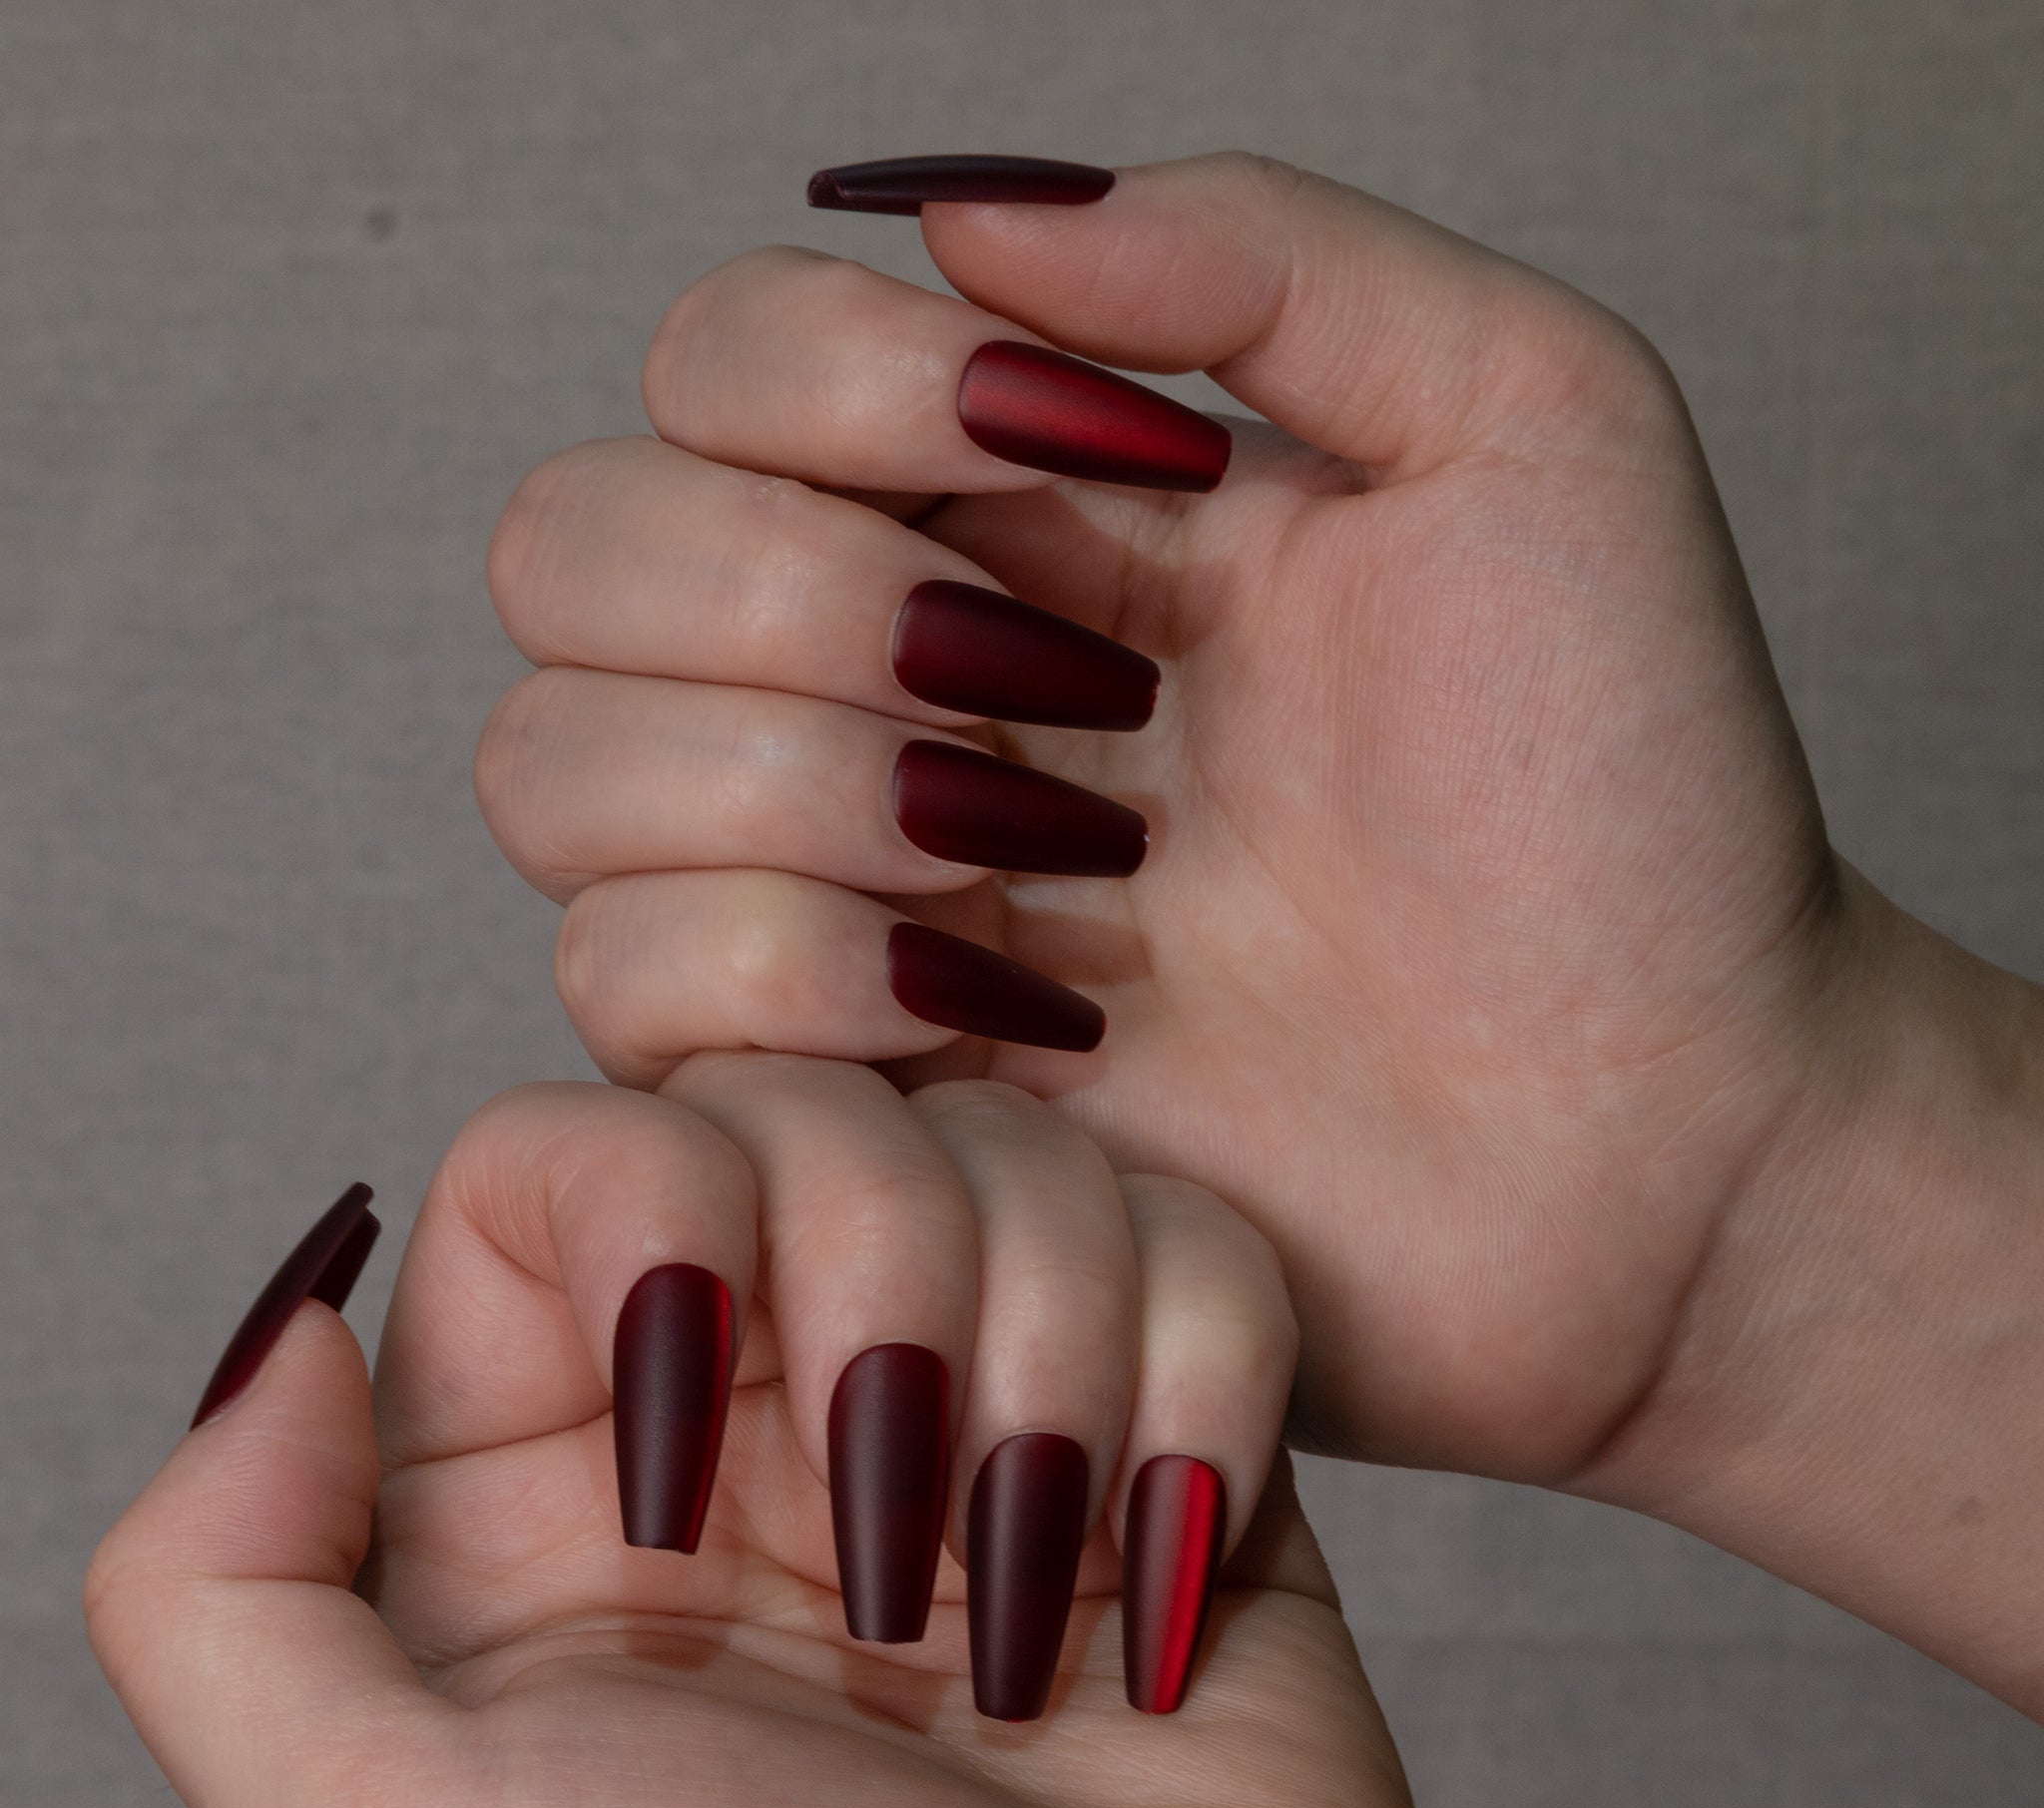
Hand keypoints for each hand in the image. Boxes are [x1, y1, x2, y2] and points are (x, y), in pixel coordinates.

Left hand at [86, 1060, 1468, 1807]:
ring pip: (1013, 1149)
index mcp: (559, 1468)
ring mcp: (974, 1388)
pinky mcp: (1162, 1407)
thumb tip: (294, 1329)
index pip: (570, 1145)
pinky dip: (1200, 1388)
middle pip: (806, 1101)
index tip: (704, 1473)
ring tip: (1032, 1589)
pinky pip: (1199, 1239)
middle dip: (884, 1285)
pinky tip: (1161, 1571)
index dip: (655, 1222)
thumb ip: (224, 1597)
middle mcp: (763, 1400)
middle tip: (898, 1560)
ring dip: (1051, 1356)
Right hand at [477, 150, 1847, 1493]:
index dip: (838, 389)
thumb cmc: (1631, 807)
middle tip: (1058, 698)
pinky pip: (630, 988)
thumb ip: (1269, 252)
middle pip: (573, 547)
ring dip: (793, 795)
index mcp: (1027, 509)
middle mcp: (892, 683)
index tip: (1086, 480)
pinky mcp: (841, 1092)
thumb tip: (956, 207)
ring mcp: (848, 895)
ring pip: (556, 770)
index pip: (723, 360)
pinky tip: (1026, 1020)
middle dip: (785, 600)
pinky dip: (794, 983)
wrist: (1661, 1142)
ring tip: (1060, 866)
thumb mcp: (1533, 432)